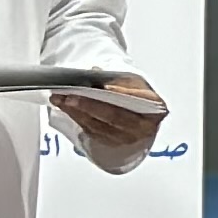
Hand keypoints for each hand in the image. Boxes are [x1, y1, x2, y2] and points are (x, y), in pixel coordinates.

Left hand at [50, 76, 166, 151]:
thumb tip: (94, 73)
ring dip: (77, 113)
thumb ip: (117, 79)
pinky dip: (77, 119)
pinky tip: (66, 108)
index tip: (99, 87)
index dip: (117, 93)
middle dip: (89, 105)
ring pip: (99, 126)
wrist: (138, 111)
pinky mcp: (112, 144)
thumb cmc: (136, 94)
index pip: (135, 100)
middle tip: (70, 96)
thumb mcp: (133, 81)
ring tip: (60, 99)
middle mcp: (145, 127)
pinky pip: (92, 132)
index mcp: (156, 108)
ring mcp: (128, 138)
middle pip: (114, 116)